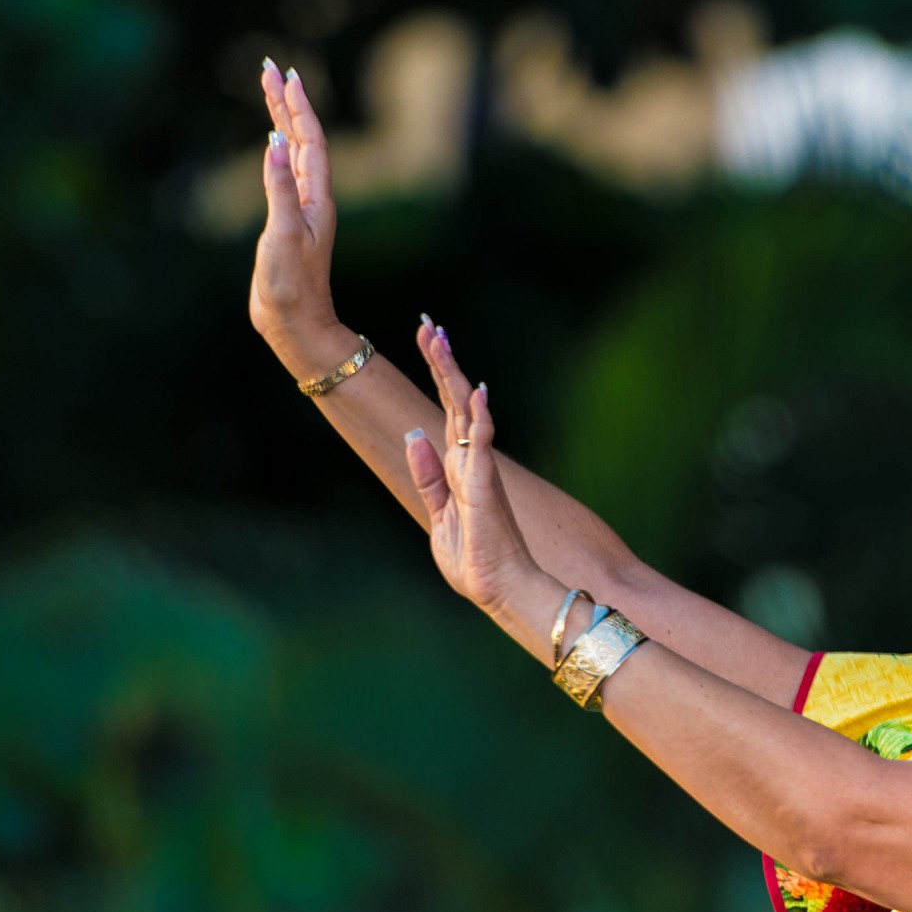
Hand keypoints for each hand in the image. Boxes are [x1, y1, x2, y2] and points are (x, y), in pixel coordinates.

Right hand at [249, 61, 357, 373]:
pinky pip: (283, 173)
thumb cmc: (291, 286)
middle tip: (271, 68)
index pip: (312, 140)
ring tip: (270, 89)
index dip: (299, 106)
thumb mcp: (281, 234)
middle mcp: (312, 198)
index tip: (286, 74)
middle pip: (303, 138)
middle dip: (287, 102)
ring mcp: (300, 209)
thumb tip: (275, 142)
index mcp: (317, 198)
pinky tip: (273, 141)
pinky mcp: (285, 222)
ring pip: (293, 152)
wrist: (295, 324)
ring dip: (283, 120)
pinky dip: (277, 151)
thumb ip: (279, 187)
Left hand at [407, 321, 544, 619]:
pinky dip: (478, 419)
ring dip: (452, 375)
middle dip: (440, 361)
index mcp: (456, 467)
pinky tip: (475, 392)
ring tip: (440, 339)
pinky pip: (480, 447)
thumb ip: (427, 476)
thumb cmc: (473, 559)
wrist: (498, 588)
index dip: (436, 375)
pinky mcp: (484, 487)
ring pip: (464, 412)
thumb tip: (414, 437)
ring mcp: (478, 470)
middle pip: (453, 401)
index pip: (444, 411)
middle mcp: (469, 461)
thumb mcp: (437, 514)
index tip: (427, 340)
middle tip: (428, 323)